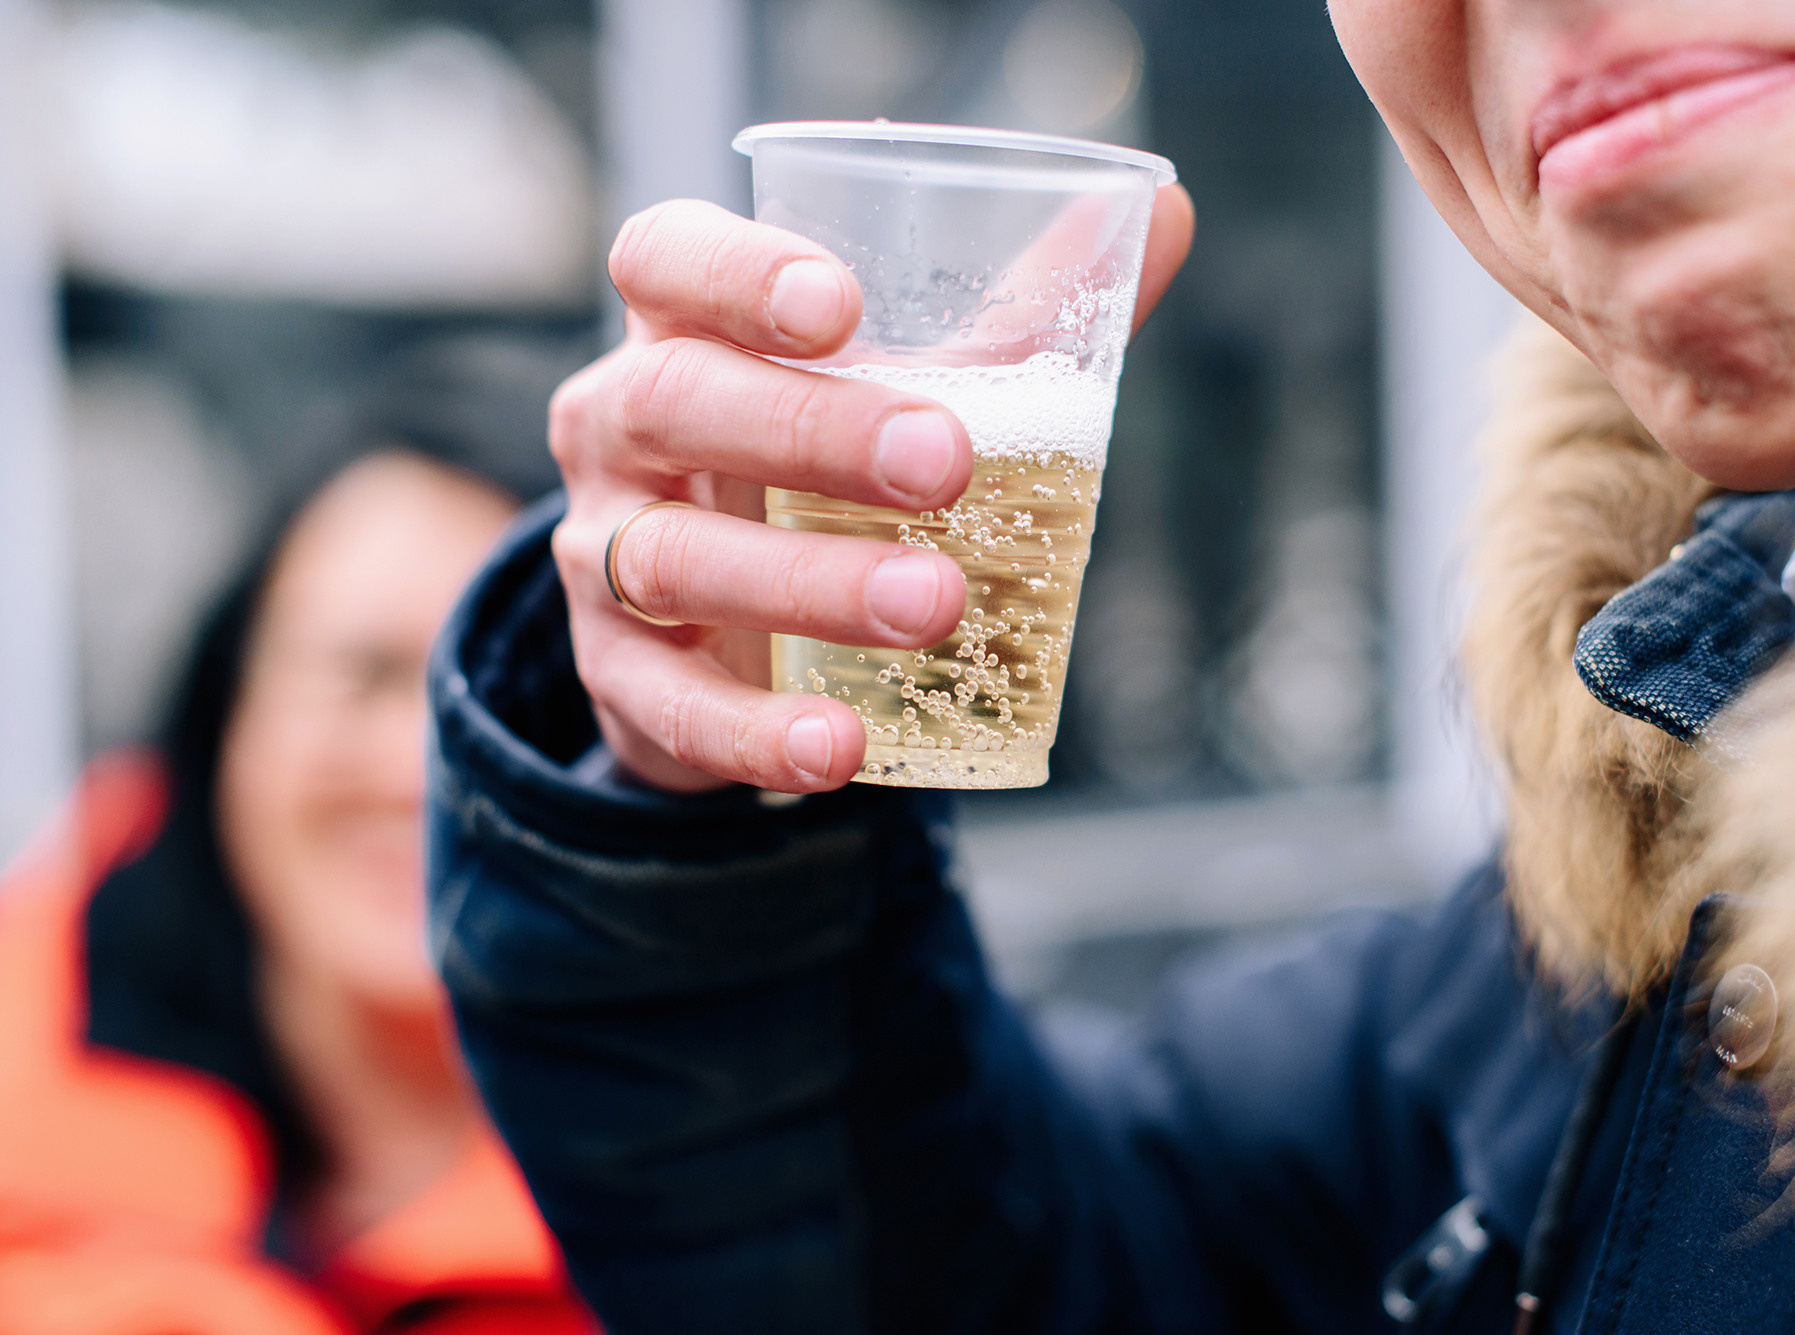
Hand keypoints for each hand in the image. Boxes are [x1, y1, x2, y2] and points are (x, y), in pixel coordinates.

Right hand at [549, 187, 1194, 793]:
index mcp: (682, 327)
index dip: (735, 272)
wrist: (725, 630)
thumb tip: (1170, 214)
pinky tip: (840, 747)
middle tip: (945, 462)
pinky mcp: (617, 676)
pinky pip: (672, 705)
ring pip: (672, 560)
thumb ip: (1023, 313)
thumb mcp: (906, 383)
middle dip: (810, 430)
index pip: (666, 260)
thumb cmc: (820, 468)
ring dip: (808, 584)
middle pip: (676, 404)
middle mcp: (620, 425)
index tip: (842, 307)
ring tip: (936, 605)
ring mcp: (601, 554)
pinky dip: (755, 730)